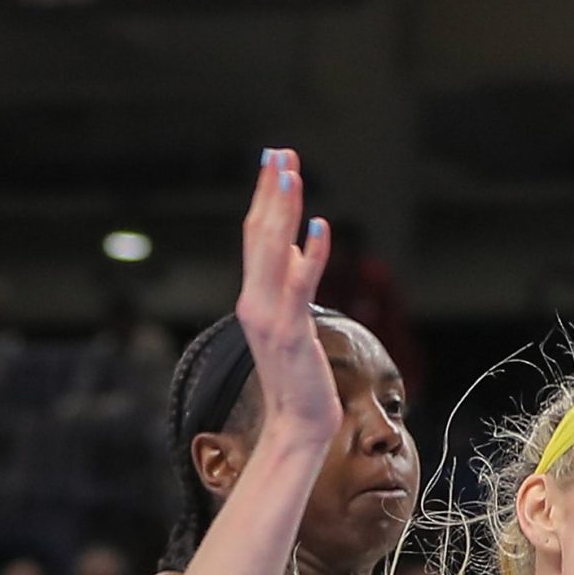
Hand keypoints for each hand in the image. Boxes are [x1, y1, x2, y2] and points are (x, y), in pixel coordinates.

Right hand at [239, 149, 337, 441]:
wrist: (297, 422)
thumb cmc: (298, 376)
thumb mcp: (291, 320)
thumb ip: (289, 283)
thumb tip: (299, 245)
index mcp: (252, 297)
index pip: (255, 236)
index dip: (264, 197)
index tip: (274, 161)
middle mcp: (253, 301)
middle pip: (259, 235)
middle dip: (270, 191)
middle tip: (280, 152)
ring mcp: (269, 316)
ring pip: (273, 251)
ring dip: (283, 209)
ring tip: (291, 172)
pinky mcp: (291, 331)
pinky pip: (300, 284)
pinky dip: (311, 253)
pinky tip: (321, 225)